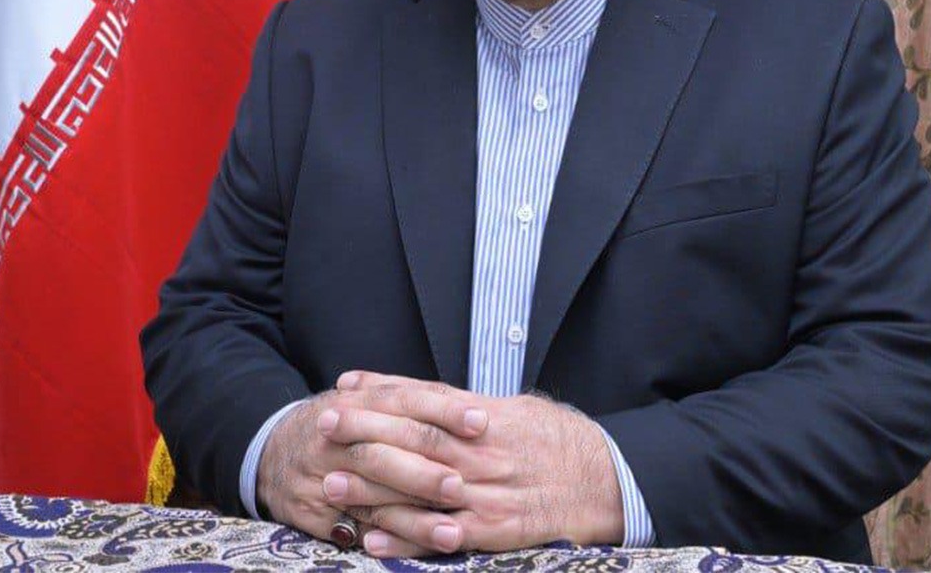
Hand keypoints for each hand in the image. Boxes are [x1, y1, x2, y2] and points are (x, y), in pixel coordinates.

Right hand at [254, 381, 480, 552]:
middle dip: (424, 472)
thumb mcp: (363, 399)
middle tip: (462, 484)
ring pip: (372, 500)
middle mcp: (338, 439)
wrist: (271, 451)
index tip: (481, 421)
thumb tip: (471, 404)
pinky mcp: (317, 515)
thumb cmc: (337, 423)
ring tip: (452, 532)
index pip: (402, 401)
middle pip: (384, 453)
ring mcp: (324, 478)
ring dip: (414, 519)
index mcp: (355, 402)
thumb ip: (409, 400)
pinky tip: (416, 551)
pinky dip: (388, 542)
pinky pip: (357, 531)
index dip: (442, 411)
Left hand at [319, 371, 623, 556]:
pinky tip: (372, 537)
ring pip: (420, 489)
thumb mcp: (512, 407)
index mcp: (484, 418)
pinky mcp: (495, 532)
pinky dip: (407, 539)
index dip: (379, 396)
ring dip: (373, 487)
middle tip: (323, 426)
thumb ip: (463, 405)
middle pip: (412, 440)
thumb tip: (416, 393)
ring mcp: (487, 495)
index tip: (341, 391)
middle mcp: (481, 454)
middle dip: (364, 433)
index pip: (421, 401)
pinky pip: (443, 537)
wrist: (607, 480)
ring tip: (332, 483)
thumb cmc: (555, 440)